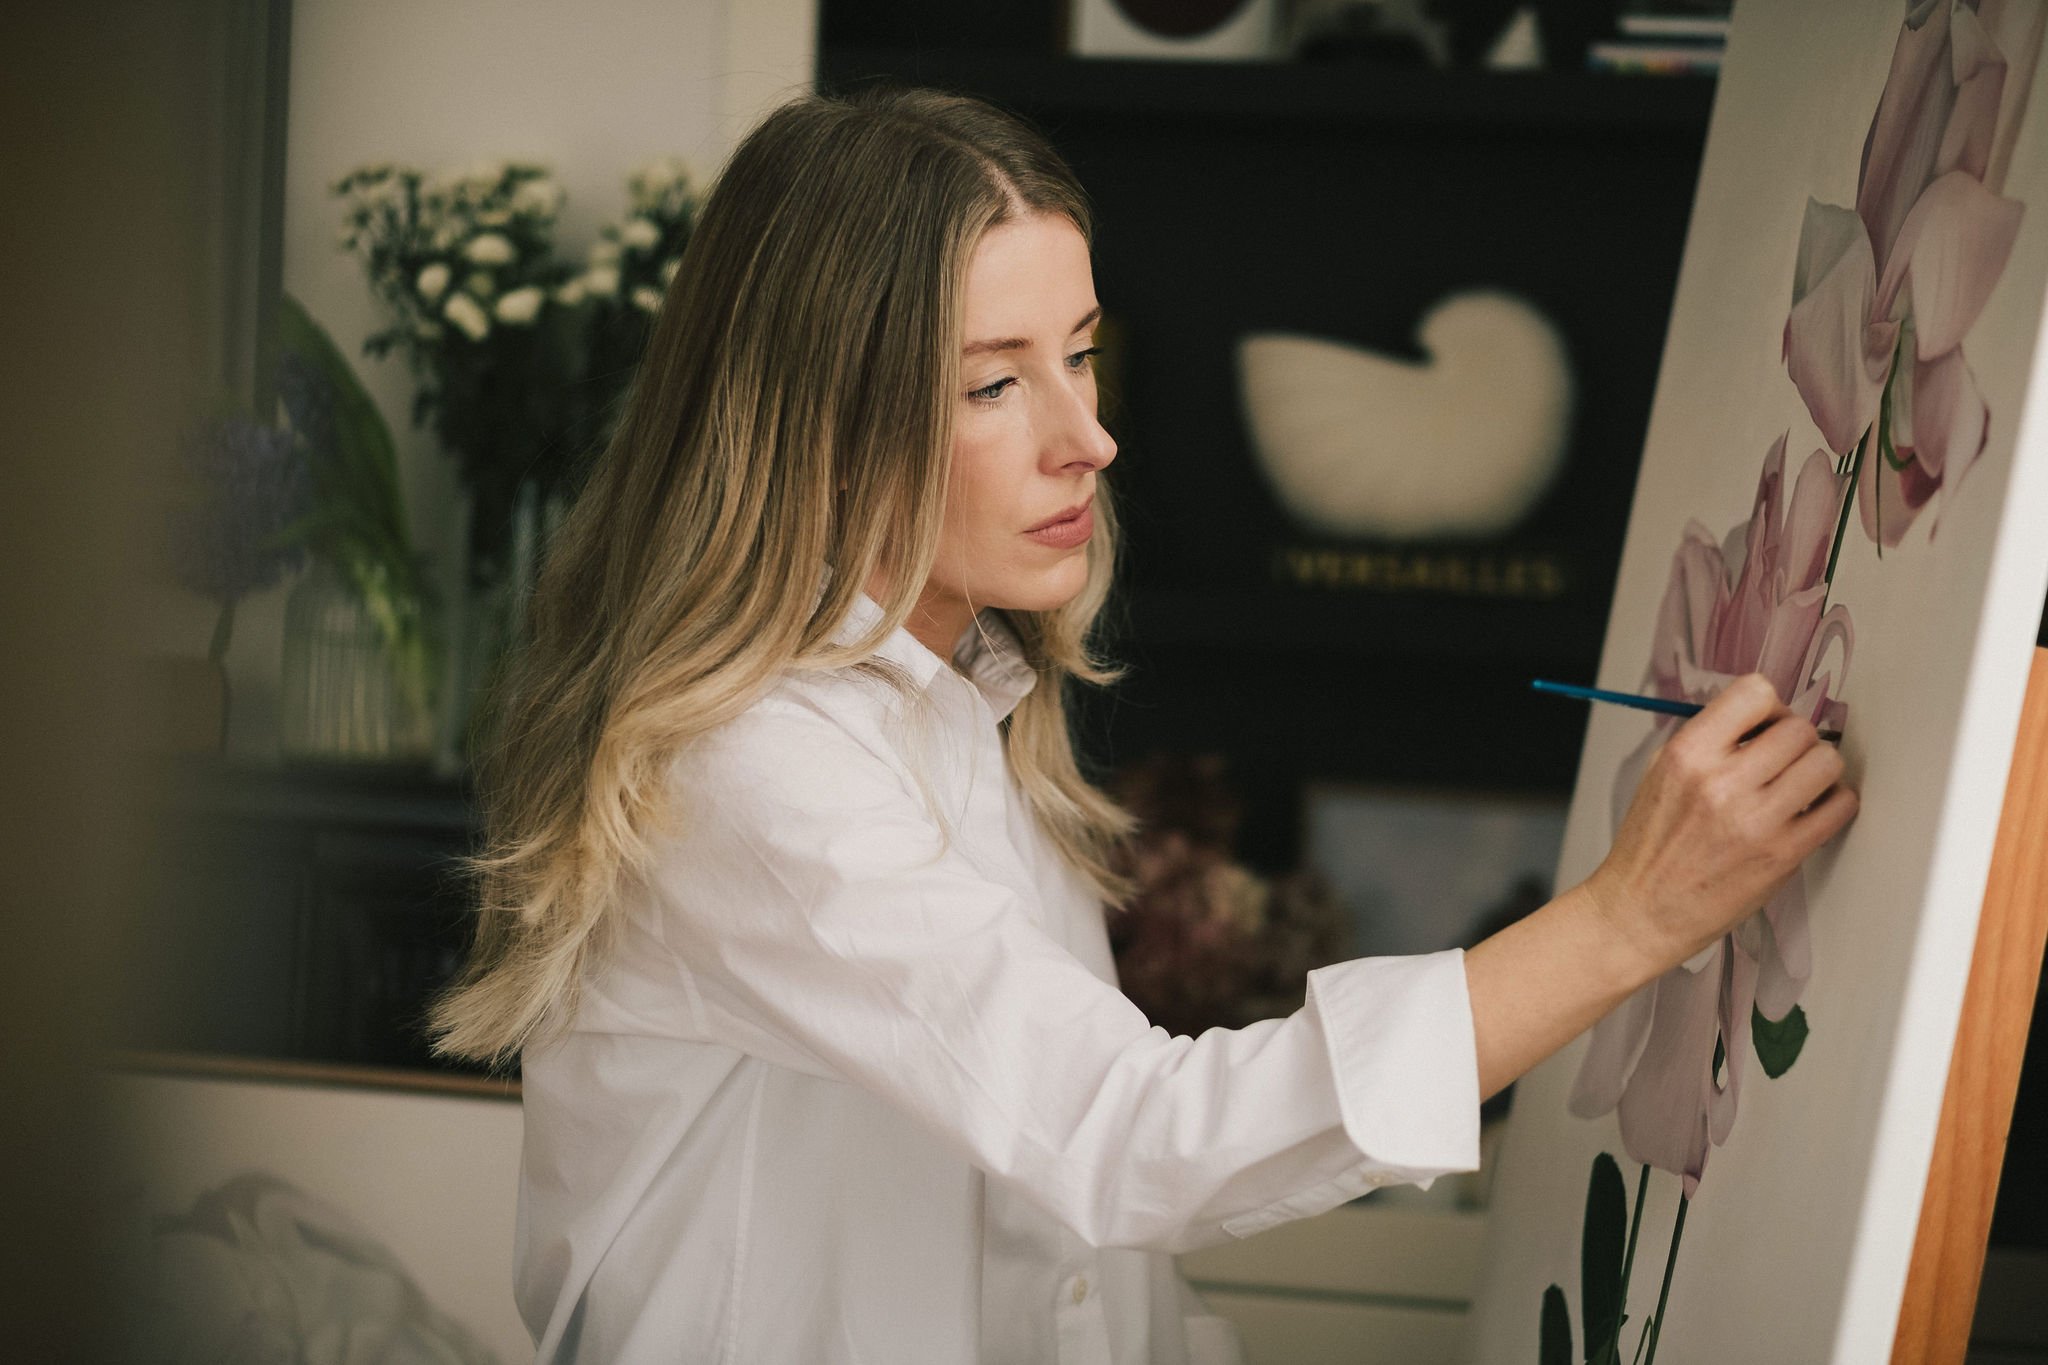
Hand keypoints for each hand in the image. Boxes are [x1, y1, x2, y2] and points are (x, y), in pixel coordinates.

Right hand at [1582, 672, 1859, 978]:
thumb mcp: (1660, 774)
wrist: (1642, 911)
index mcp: (1687, 754)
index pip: (1755, 692)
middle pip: (1798, 728)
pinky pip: (1840, 806)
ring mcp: (1756, 820)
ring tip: (1800, 784)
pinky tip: (1812, 811)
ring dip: (1819, 768)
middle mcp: (1721, 782)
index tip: (1767, 724)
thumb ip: (1709, 741)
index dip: (1770, 706)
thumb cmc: (1651, 847)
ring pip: (1826, 762)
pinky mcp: (1783, 855)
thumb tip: (1763, 718)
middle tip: (1785, 759)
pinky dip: (1835, 803)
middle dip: (1796, 740)